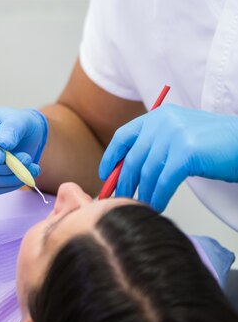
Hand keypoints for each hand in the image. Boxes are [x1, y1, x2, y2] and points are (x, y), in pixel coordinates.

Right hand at [0, 107, 47, 194]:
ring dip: (9, 176)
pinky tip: (24, 174)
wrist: (24, 138)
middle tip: (26, 158)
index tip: (2, 155)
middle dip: (2, 166)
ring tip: (29, 165)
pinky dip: (10, 185)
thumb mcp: (20, 119)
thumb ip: (12, 128)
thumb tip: (3, 144)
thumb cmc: (19, 124)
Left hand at [99, 104, 237, 211]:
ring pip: (147, 172)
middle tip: (122, 198)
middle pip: (133, 157)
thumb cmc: (216, 144)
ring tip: (144, 205)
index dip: (111, 157)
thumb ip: (156, 144)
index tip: (105, 175)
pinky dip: (159, 196)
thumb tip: (128, 169)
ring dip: (144, 193)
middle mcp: (163, 122)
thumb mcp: (180, 134)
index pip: (124, 136)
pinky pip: (164, 181)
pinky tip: (159, 205)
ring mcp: (174, 135)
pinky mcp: (186, 152)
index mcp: (158, 116)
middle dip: (124, 181)